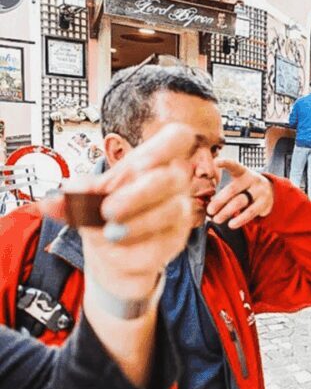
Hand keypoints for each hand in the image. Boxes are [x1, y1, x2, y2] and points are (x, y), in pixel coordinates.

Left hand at [41, 123, 196, 299]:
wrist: (113, 249)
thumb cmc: (106, 214)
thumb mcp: (87, 197)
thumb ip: (75, 194)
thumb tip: (53, 201)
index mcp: (153, 160)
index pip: (177, 138)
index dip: (166, 145)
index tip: (139, 165)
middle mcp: (172, 181)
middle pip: (172, 177)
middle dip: (138, 194)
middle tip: (109, 209)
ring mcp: (178, 208)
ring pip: (171, 209)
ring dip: (138, 222)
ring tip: (110, 233)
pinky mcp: (178, 235)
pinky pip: (164, 236)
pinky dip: (136, 240)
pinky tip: (121, 242)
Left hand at [207, 159, 273, 228]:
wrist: (271, 192)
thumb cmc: (247, 188)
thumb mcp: (239, 184)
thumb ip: (226, 192)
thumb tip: (209, 204)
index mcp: (243, 172)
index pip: (234, 165)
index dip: (225, 163)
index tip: (215, 162)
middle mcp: (252, 180)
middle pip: (233, 189)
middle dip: (219, 201)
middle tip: (210, 210)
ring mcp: (259, 192)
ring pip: (240, 202)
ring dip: (226, 212)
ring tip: (217, 219)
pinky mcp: (264, 203)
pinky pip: (250, 212)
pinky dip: (239, 219)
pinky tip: (231, 224)